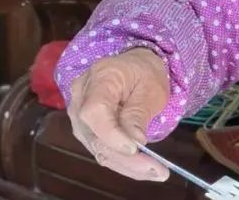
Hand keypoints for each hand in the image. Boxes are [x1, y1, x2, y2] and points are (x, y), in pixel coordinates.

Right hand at [67, 47, 170, 181]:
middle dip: (126, 159)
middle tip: (157, 170)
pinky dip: (123, 163)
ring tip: (157, 173)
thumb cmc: (145, 72)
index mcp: (99, 78)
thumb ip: (139, 112)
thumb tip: (134, 142)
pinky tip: (144, 170)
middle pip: (96, 136)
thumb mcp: (151, 87)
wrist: (136, 66)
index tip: (134, 148)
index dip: (111, 134)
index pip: (94, 112)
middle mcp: (81, 98)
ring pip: (99, 149)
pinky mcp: (87, 130)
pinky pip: (102, 150)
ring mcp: (80, 116)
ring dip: (127, 166)